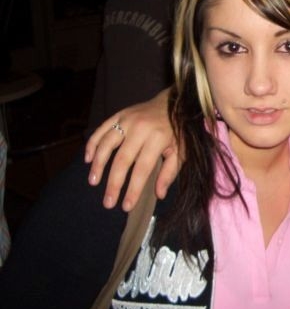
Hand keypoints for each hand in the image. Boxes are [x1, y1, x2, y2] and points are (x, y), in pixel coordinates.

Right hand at [84, 89, 180, 210]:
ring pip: (106, 144)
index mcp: (158, 138)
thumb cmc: (179, 131)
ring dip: (98, 165)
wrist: (175, 102)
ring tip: (93, 182)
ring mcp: (127, 120)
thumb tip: (159, 194)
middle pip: (122, 160)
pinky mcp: (119, 115)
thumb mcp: (182, 151)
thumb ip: (170, 172)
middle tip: (107, 202)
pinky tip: (88, 159)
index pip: (142, 169)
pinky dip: (92, 144)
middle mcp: (140, 129)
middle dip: (113, 183)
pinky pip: (101, 130)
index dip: (133, 189)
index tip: (126, 206)